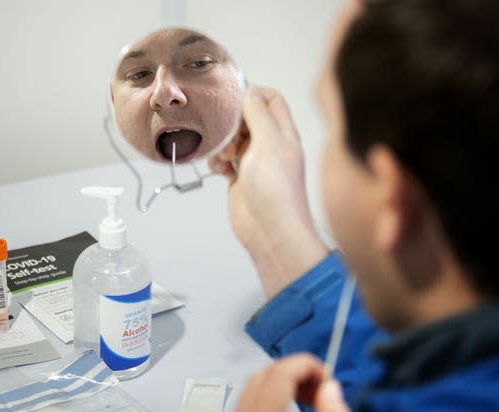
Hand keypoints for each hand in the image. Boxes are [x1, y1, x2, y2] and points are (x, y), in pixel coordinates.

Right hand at [210, 86, 327, 297]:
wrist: (271, 231)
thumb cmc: (276, 191)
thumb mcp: (268, 143)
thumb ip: (258, 114)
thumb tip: (250, 91)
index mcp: (283, 133)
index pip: (271, 100)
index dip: (252, 94)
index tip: (232, 99)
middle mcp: (270, 145)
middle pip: (248, 118)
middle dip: (231, 121)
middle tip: (224, 131)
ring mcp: (255, 163)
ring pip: (233, 139)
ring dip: (222, 142)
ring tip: (223, 156)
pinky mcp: (241, 179)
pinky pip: (225, 160)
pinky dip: (218, 161)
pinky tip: (219, 170)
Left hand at [231, 353, 351, 411]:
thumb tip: (332, 389)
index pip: (282, 369)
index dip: (309, 364)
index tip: (327, 376)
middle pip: (266, 373)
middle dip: (297, 372)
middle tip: (321, 388)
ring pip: (254, 385)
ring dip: (283, 383)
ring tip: (309, 399)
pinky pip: (248, 401)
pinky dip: (270, 397)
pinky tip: (291, 410)